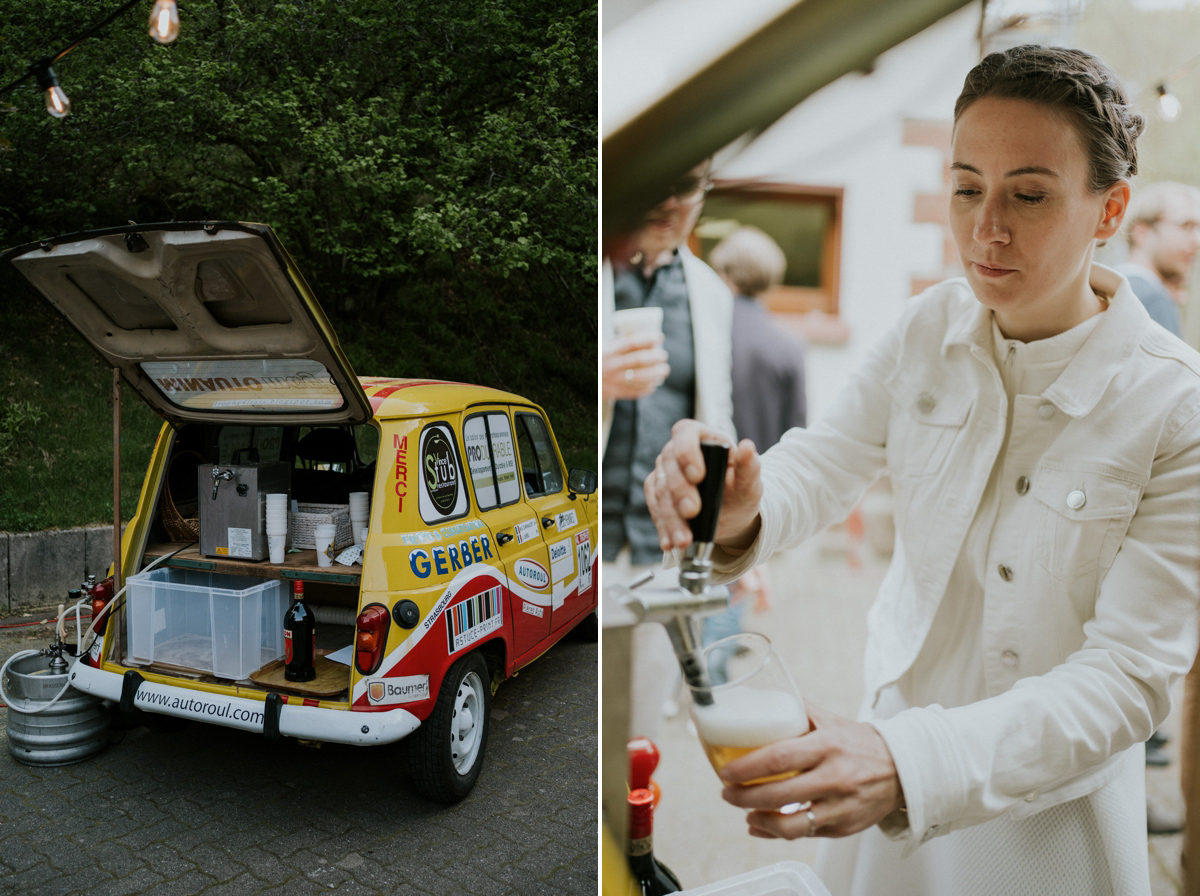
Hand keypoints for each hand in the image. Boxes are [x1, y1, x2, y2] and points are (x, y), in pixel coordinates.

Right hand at [602, 333, 668, 400]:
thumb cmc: (597, 360)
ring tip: (664, 370)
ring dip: (655, 374)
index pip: (631, 342)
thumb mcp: (603, 348)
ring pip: (638, 377)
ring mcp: (611, 381)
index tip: (660, 337)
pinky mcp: (613, 393)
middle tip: (664, 355)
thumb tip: (643, 331)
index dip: (648, 339)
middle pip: (638, 360)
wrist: (579, 380)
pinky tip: (654, 385)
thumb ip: (618, 341)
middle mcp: (609, 366)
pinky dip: (646, 389)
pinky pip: (633, 392)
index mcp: (606, 351)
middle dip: (655, 357)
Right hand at [643, 419, 762, 551]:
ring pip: (660, 491)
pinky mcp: (657, 492)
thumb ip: (749, 468)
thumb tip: (748, 447)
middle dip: (680, 492)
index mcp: (704, 438)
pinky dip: (663, 527)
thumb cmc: (740, 493)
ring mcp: (665, 472)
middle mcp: (678, 451)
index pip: (685, 433)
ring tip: (683, 539)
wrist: (729, 516)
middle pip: (669, 465)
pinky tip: (670, 542)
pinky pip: (655, 508)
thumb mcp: (750, 485)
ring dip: (671, 517)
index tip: (697, 476)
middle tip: (693, 512)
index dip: (686, 452)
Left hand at [719, 704, 903, 839]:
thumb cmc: (861, 743)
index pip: (779, 757)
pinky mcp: (844, 827)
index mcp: (827, 746)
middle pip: (779, 793)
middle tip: (726, 792)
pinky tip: (760, 824)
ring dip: (759, 819)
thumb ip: (798, 711)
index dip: (747, 767)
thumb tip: (763, 698)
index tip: (726, 771)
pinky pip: (804, 835)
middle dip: (744, 796)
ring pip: (791, 824)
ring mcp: (840, 806)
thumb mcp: (831, 721)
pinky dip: (776, 832)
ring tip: (743, 811)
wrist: (904, 769)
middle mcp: (835, 777)